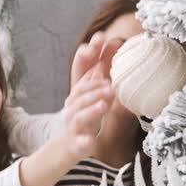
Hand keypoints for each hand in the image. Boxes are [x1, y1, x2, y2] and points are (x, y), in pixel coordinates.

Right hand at [63, 34, 122, 158]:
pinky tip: (90, 141)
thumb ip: (103, 71)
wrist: (69, 145)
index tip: (100, 40)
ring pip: (80, 115)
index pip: (81, 69)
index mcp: (79, 90)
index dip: (88, 54)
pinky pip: (79, 142)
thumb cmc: (85, 115)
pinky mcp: (76, 143)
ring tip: (105, 105)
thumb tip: (116, 42)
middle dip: (94, 87)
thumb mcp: (94, 93)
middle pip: (81, 93)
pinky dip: (84, 141)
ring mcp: (72, 124)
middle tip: (110, 84)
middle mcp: (73, 104)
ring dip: (92, 109)